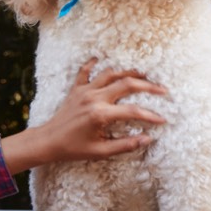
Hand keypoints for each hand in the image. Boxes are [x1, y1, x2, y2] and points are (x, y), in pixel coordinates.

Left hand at [1, 59, 166, 173]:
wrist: (47, 142)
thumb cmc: (73, 149)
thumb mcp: (101, 151)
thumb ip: (125, 145)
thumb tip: (147, 139)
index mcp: (101, 114)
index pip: (133, 111)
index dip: (150, 115)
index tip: (163, 120)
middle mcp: (94, 98)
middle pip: (127, 84)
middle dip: (147, 85)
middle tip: (162, 89)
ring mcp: (84, 91)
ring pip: (110, 73)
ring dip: (128, 72)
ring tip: (143, 73)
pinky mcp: (76, 89)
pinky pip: (85, 71)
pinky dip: (93, 64)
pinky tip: (100, 58)